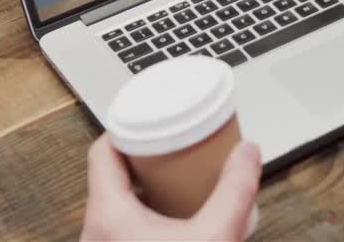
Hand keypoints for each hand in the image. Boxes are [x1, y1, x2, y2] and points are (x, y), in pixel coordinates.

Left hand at [80, 133, 261, 241]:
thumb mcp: (218, 236)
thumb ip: (237, 190)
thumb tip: (248, 152)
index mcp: (108, 217)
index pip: (102, 151)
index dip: (128, 126)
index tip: (153, 115)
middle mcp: (95, 235)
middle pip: (110, 177)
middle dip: (145, 156)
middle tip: (174, 144)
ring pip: (116, 207)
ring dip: (145, 188)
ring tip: (177, 177)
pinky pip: (123, 231)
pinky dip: (145, 216)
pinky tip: (173, 219)